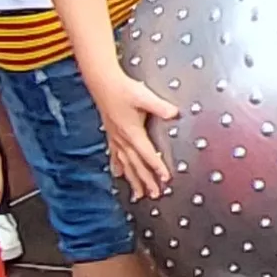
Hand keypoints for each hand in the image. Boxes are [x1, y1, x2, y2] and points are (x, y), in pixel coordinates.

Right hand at [86, 66, 180, 198]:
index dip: (157, 167)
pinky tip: (118, 174)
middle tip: (154, 194)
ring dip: (133, 180)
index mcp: (132, 132)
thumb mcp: (144, 96)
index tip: (166, 180)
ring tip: (138, 194)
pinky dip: (117, 166)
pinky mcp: (111, 133)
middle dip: (146, 181)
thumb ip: (160, 106)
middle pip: (136, 165)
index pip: (148, 154)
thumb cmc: (123, 89)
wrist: (102, 82)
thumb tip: (174, 113)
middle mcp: (123, 139)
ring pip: (125, 164)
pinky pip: (114, 155)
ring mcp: (116, 138)